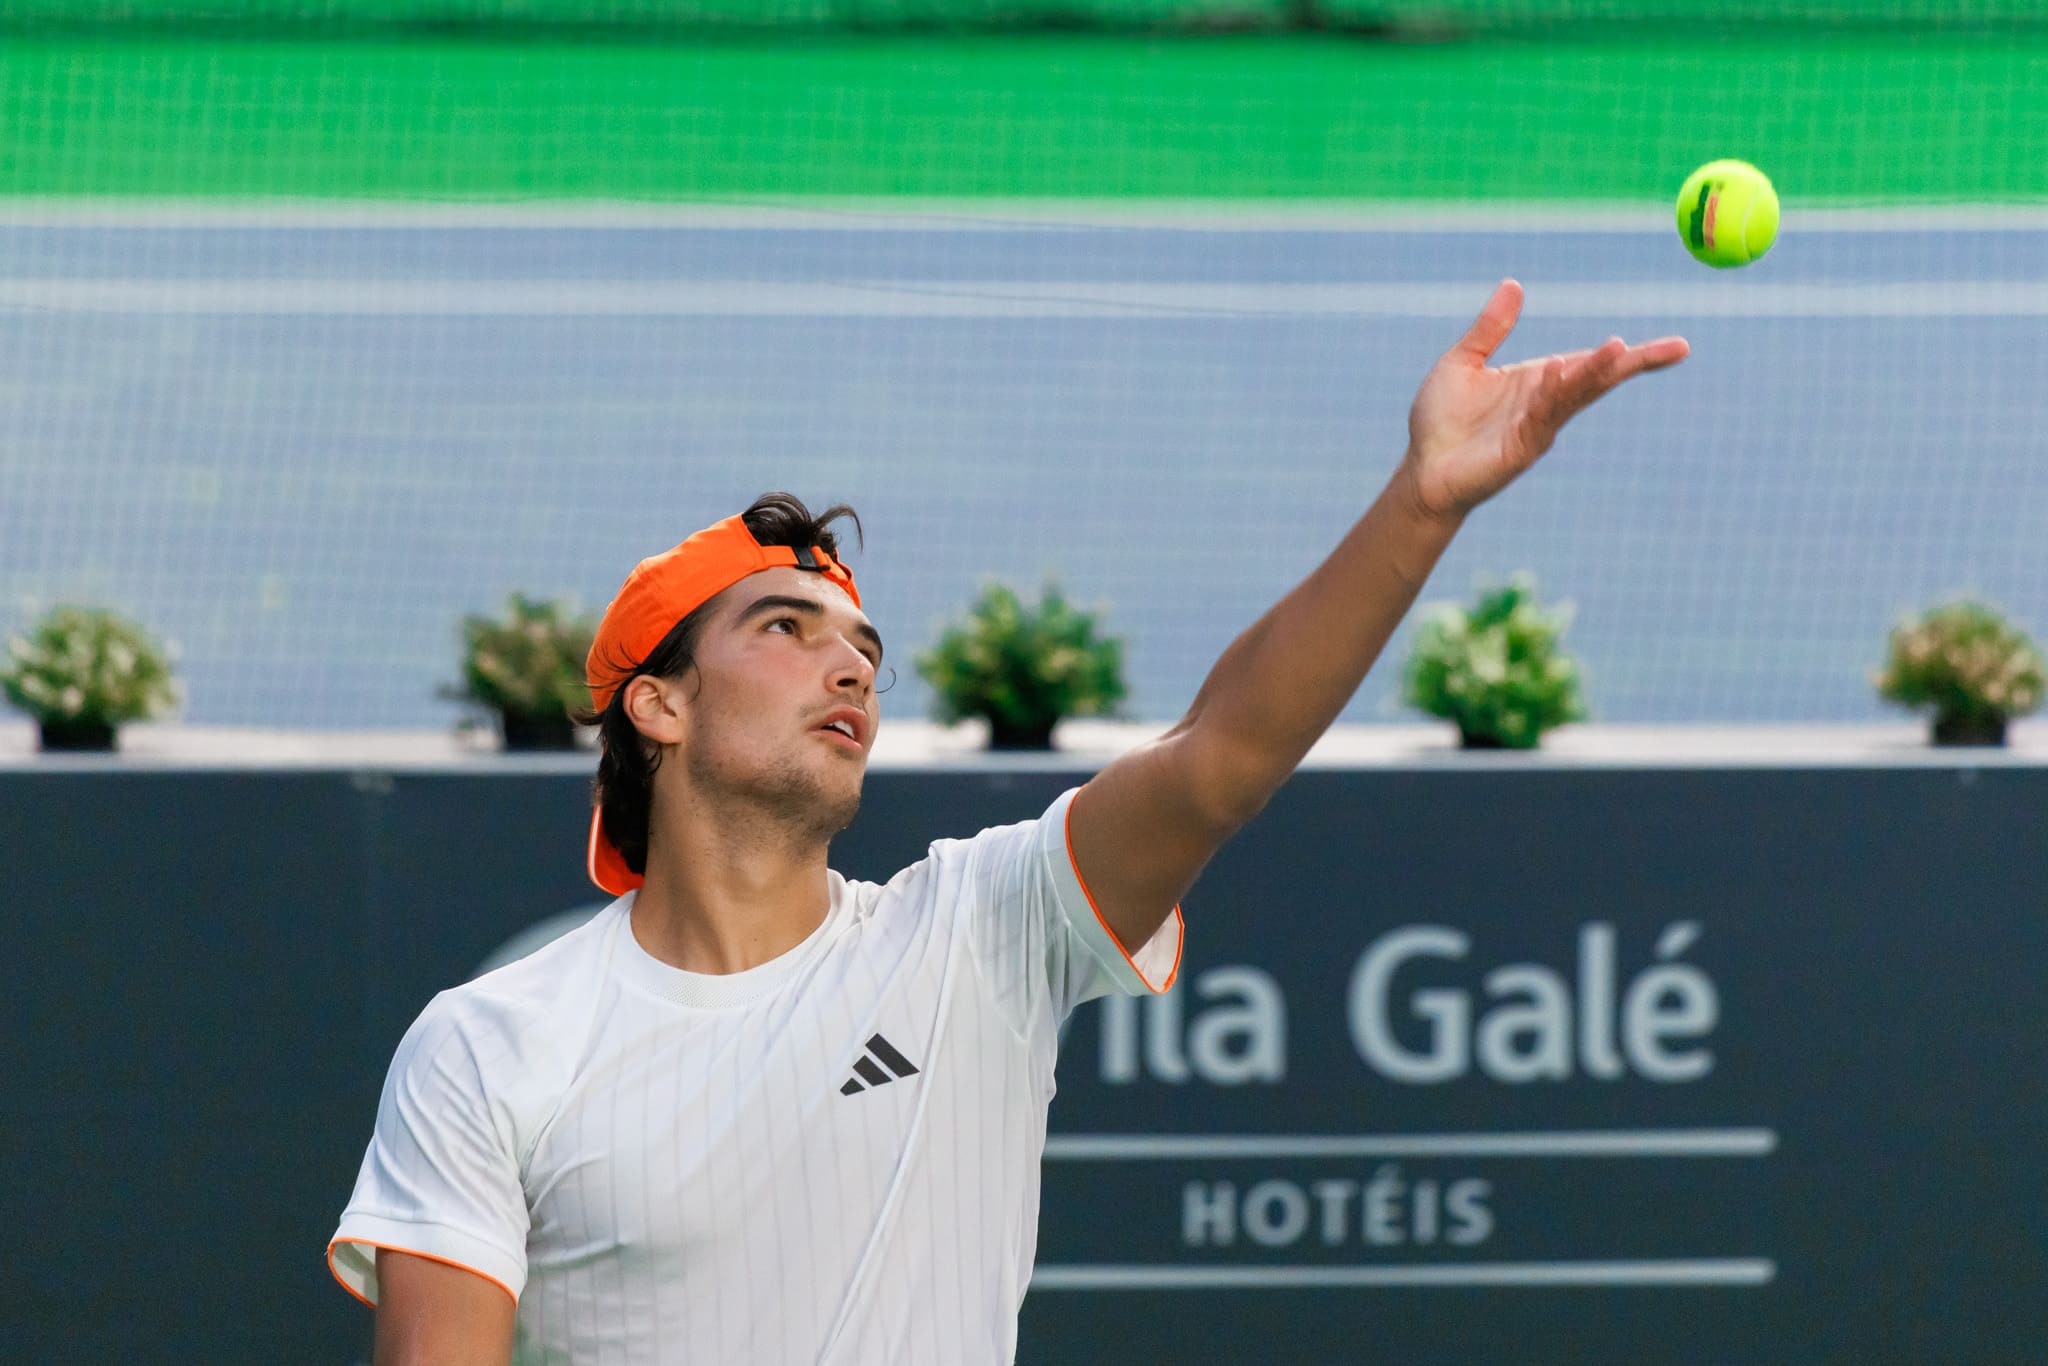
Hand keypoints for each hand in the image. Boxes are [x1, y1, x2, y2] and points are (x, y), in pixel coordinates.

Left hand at [1398, 280, 1688, 522]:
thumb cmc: (1441, 420)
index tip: (1677, 346)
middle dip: (1636, 363)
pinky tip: (1559, 371)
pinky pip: (1541, 416)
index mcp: (1540, 380)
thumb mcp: (1464, 362)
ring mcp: (1538, 427)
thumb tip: (1514, 285)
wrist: (1422, 469)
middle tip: (1678, 348)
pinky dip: (1552, 393)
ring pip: (1575, 395)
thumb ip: (1491, 328)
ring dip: (1595, 372)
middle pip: (1600, 379)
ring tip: (1619, 349)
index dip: (1633, 354)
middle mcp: (1547, 403)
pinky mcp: (1520, 448)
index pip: (1593, 363)